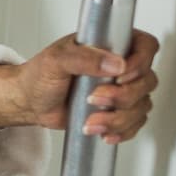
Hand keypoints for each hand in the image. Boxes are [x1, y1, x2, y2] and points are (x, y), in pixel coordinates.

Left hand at [0, 31, 161, 144]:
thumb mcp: (56, 60)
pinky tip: (102, 131)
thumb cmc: (39, 75)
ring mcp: (120, 90)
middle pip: (146, 81)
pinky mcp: (117, 111)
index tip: (121, 74)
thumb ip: (84, 57)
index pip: (145, 46)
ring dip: (117, 118)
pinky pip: (135, 124)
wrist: (29, 103)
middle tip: (94, 98)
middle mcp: (119, 66)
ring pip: (141, 106)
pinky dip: (121, 131)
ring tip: (90, 121)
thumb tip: (115, 63)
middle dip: (122, 96)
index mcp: (108, 45)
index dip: (140, 61)